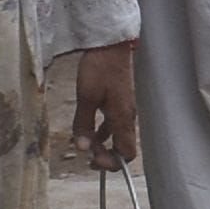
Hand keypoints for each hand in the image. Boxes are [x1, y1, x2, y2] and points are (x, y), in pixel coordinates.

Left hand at [70, 40, 139, 169]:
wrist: (110, 45)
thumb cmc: (100, 68)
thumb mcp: (86, 97)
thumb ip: (84, 124)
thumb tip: (82, 148)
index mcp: (122, 119)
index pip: (127, 153)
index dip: (111, 163)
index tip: (92, 161)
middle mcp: (127, 117)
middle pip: (123, 147)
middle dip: (105, 155)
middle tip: (86, 155)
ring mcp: (124, 109)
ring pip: (117, 136)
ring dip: (102, 144)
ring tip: (85, 144)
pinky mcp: (119, 101)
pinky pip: (113, 124)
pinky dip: (103, 131)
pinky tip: (90, 129)